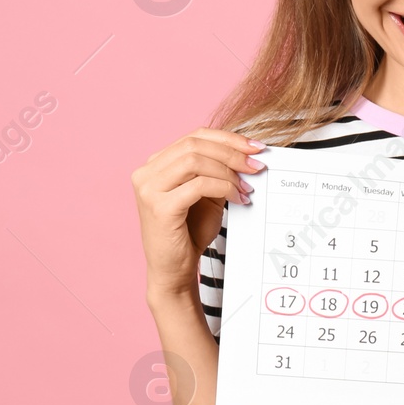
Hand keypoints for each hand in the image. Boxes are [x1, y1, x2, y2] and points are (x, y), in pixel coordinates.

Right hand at [131, 128, 266, 300]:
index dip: (228, 138)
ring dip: (228, 171)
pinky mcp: (158, 206)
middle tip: (257, 166)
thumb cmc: (190, 231)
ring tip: (247, 186)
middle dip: (232, 152)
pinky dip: (224, 188)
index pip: (194, 136)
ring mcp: (148, 188)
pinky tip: (239, 199)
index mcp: (156, 164)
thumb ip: (218, 172)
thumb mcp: (207, 194)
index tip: (256, 147)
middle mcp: (146, 172)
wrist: (174, 267)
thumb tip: (250, 154)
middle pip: (194, 144)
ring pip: (195, 161)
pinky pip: (198, 185)